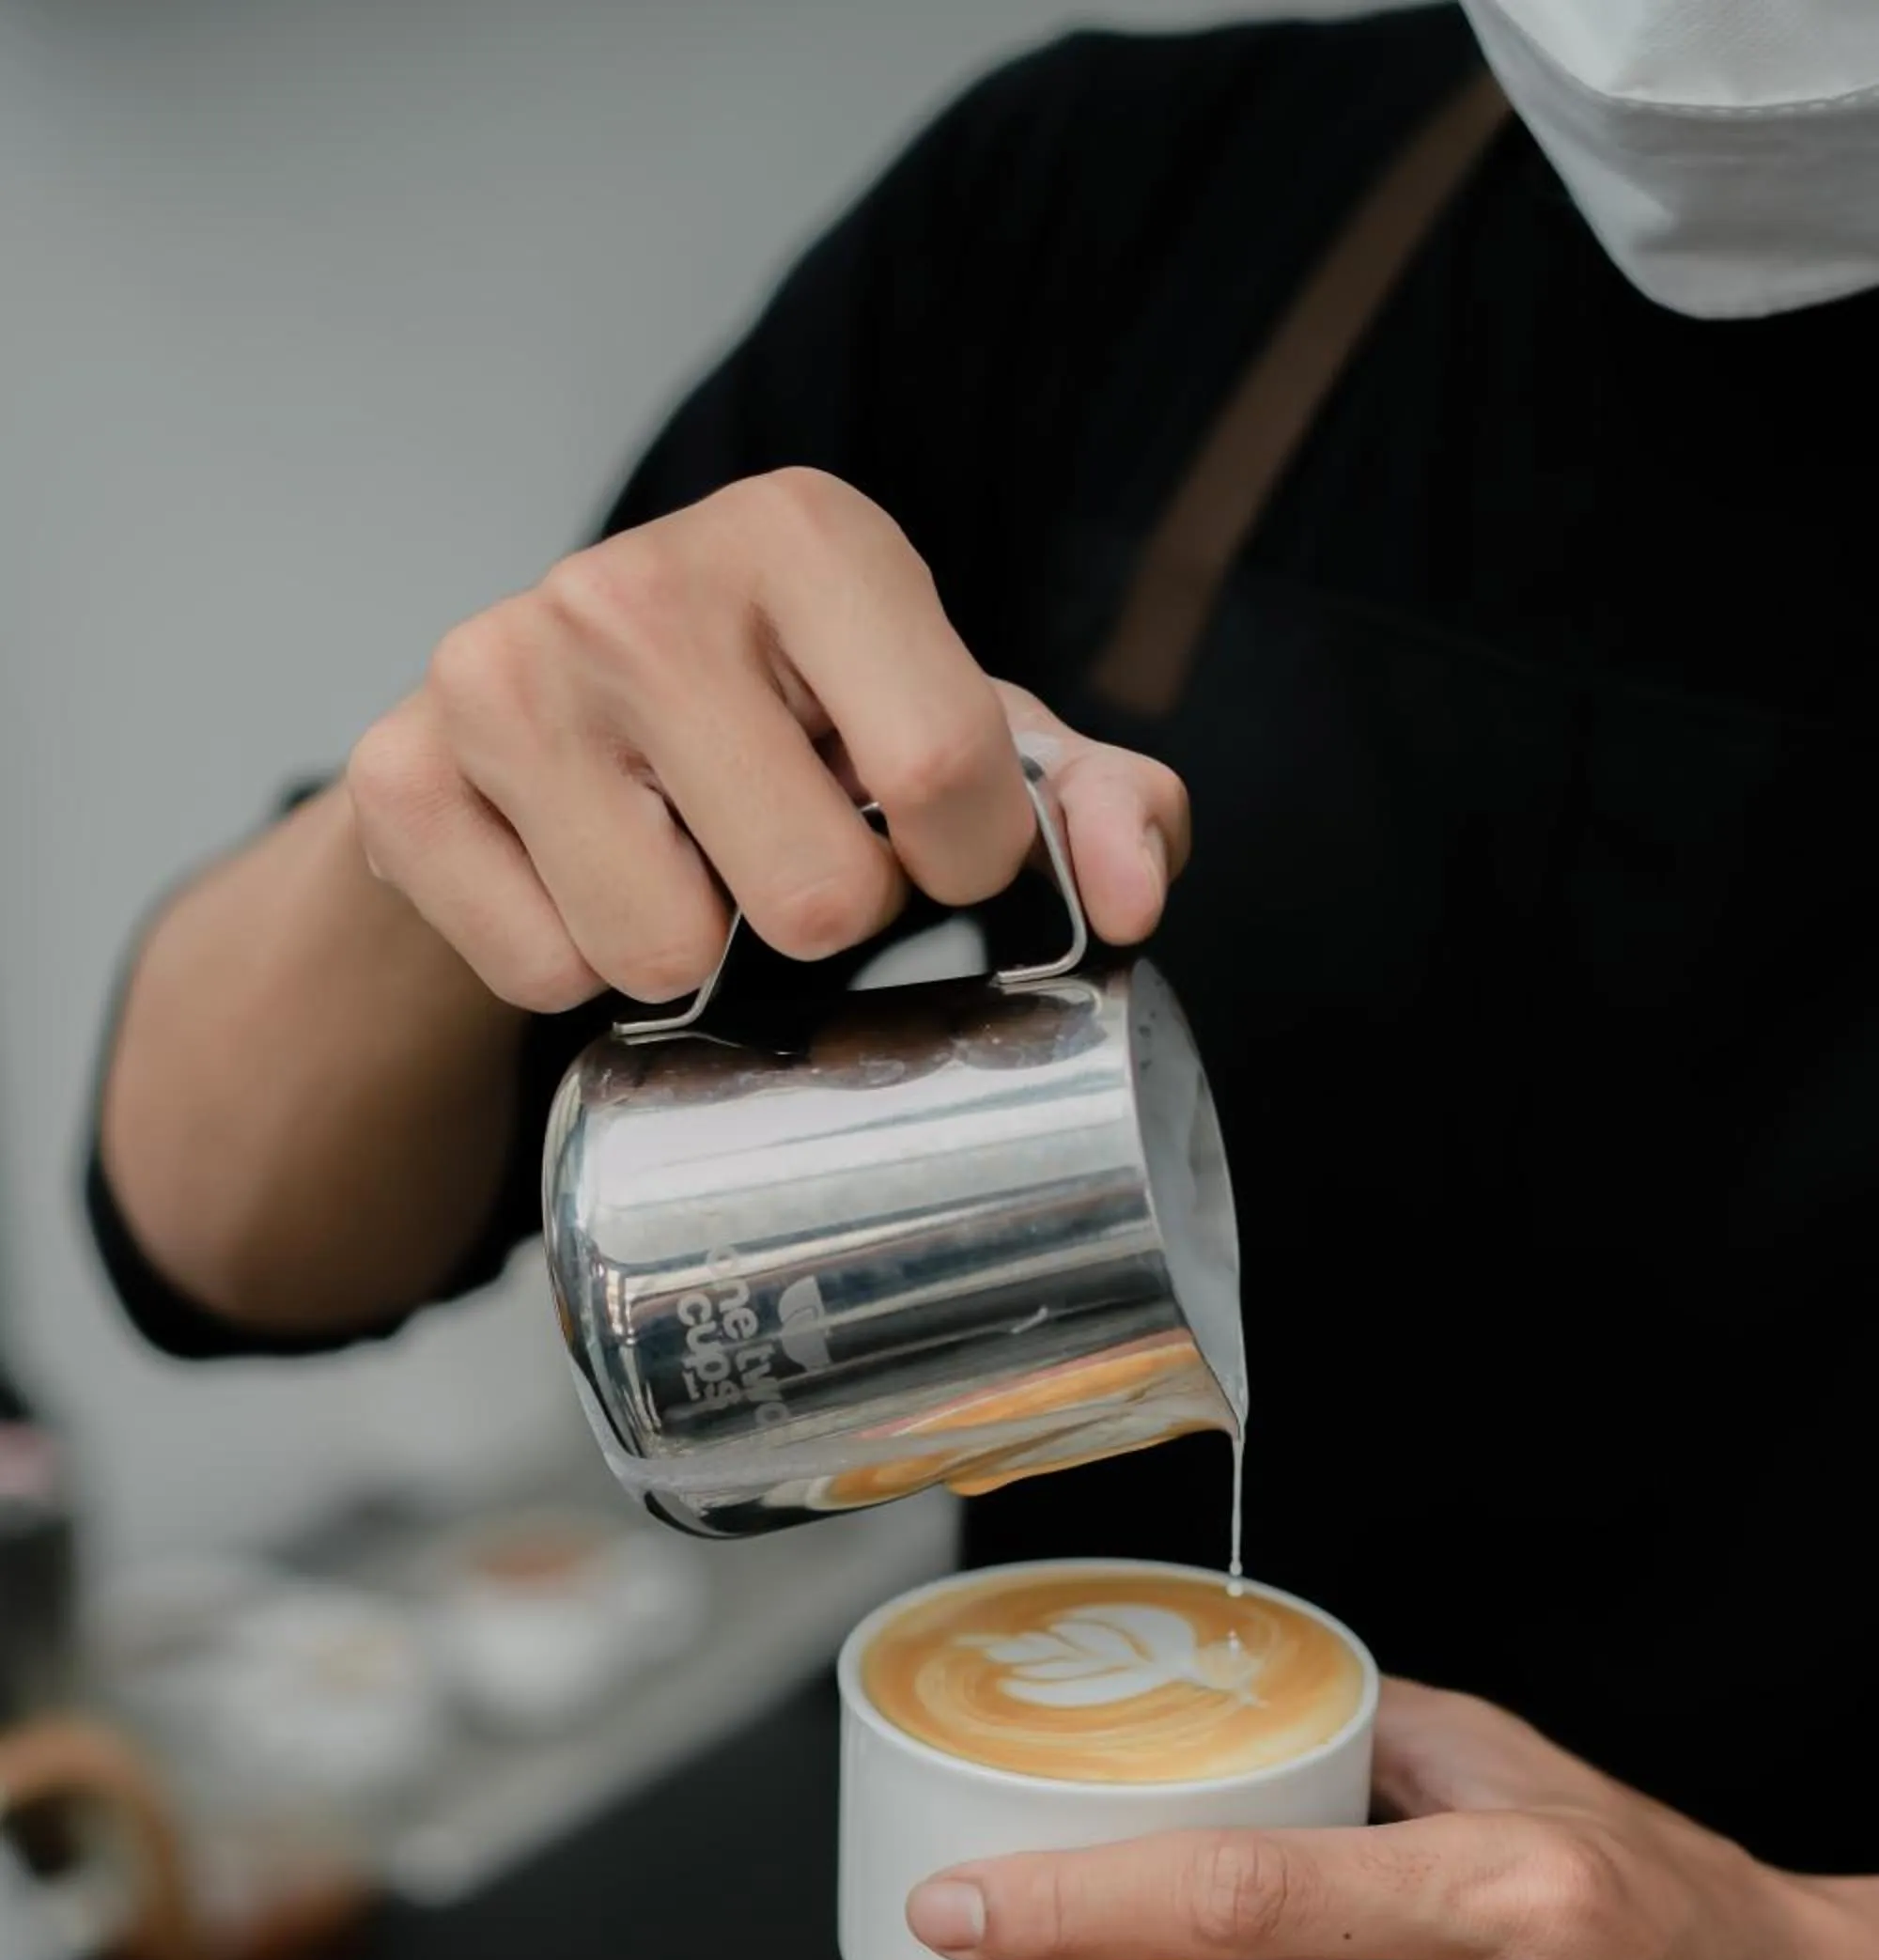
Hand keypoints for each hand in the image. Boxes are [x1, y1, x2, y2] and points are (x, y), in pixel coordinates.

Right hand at [345, 467, 1187, 1010]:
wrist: (545, 716)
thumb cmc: (786, 724)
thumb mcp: (957, 731)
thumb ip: (1089, 800)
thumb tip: (1132, 896)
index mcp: (806, 535)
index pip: (945, 766)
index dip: (964, 862)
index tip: (934, 849)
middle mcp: (639, 584)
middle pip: (817, 900)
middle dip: (827, 919)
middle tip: (787, 854)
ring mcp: (503, 676)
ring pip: (665, 958)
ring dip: (694, 957)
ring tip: (678, 859)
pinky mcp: (402, 776)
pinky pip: (544, 977)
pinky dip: (576, 966)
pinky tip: (578, 874)